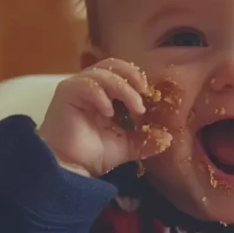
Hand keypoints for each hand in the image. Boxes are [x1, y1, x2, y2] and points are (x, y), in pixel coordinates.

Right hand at [37, 58, 172, 176]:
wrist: (69, 168)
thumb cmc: (92, 155)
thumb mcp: (126, 146)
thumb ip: (145, 139)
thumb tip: (167, 138)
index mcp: (105, 94)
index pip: (123, 73)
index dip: (139, 80)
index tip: (153, 97)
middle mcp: (91, 86)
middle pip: (114, 64)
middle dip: (133, 76)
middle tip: (146, 93)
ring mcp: (77, 87)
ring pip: (103, 72)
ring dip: (123, 88)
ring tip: (135, 108)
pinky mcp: (66, 92)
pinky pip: (86, 84)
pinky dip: (101, 96)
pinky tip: (108, 113)